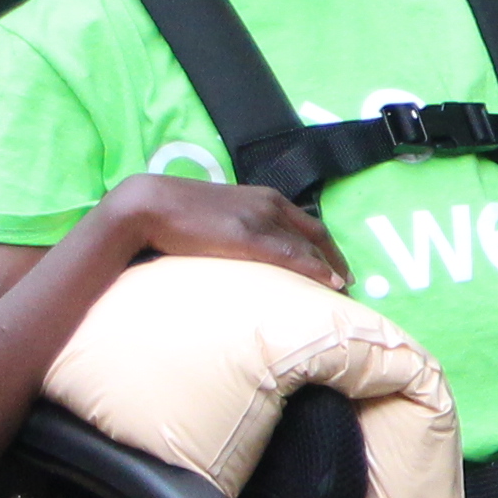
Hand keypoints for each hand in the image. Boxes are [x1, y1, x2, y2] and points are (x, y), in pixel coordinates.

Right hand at [105, 172, 346, 291]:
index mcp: (264, 198)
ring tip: (343, 299)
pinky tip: (331, 285)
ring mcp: (260, 220)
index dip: (329, 250)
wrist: (149, 205)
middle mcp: (269, 205)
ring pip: (308, 249)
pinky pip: (292, 256)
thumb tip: (246, 253)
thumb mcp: (221, 217)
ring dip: (329, 274)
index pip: (309, 225)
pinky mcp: (247, 237)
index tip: (340, 272)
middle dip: (336, 265)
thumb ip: (241, 229)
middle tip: (348, 292)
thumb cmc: (177, 214)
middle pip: (316, 238)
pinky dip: (316, 270)